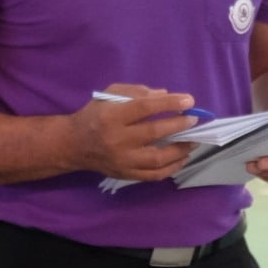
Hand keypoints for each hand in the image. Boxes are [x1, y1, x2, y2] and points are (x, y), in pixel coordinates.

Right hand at [69, 84, 198, 181]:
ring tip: (193, 141)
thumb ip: (137, 92)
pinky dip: (172, 168)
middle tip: (193, 119)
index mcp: (112, 116)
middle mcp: (117, 139)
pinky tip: (182, 158)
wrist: (74, 144)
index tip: (189, 100)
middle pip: (154, 132)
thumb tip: (165, 95)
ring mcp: (122, 160)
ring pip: (157, 158)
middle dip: (179, 125)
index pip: (145, 107)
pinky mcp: (126, 175)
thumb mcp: (110, 95)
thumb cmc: (95, 115)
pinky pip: (153, 175)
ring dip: (180, 149)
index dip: (170, 104)